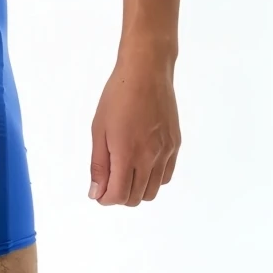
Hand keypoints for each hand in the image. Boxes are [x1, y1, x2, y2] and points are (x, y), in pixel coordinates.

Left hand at [89, 48, 180, 205]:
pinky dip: (153, 180)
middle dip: (119, 196)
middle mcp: (150, 157)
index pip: (119, 194)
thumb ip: (99, 164)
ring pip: (153, 190)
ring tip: (123, 173)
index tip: (98, 193)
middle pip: (137, 197)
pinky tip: (141, 165)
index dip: (106, 199)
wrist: (146, 73)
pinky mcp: (175, 145)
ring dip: (136, 190)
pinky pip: (166, 176)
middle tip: (107, 182)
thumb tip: (96, 192)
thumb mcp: (99, 129)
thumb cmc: (117, 96)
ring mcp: (166, 152)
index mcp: (128, 153)